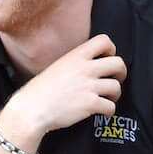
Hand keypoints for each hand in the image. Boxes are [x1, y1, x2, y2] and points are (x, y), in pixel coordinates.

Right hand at [0, 33, 126, 142]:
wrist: (31, 109)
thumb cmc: (39, 91)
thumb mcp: (57, 67)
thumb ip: (74, 63)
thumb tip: (87, 66)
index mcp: (76, 56)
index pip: (104, 41)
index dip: (111, 50)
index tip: (108, 58)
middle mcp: (85, 68)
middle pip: (118, 63)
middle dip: (121, 73)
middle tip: (115, 79)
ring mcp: (89, 86)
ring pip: (117, 87)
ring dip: (115, 94)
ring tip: (108, 98)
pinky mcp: (90, 104)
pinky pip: (111, 106)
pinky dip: (109, 111)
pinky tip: (103, 112)